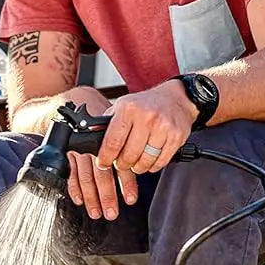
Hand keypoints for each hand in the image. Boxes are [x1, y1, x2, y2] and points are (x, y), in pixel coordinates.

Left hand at [66, 81, 194, 216]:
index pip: (112, 142)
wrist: (177, 98)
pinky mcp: (176, 137)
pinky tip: (149, 160)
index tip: (102, 163)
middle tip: (121, 163)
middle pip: (128, 155)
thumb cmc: (146, 104)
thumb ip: (106, 123)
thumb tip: (88, 136)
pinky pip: (160, 162)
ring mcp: (163, 128)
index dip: (105, 158)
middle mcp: (146, 117)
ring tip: (135, 162)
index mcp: (128, 109)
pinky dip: (152, 166)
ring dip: (137, 167)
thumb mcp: (122, 106)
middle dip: (122, 164)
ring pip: (144, 161)